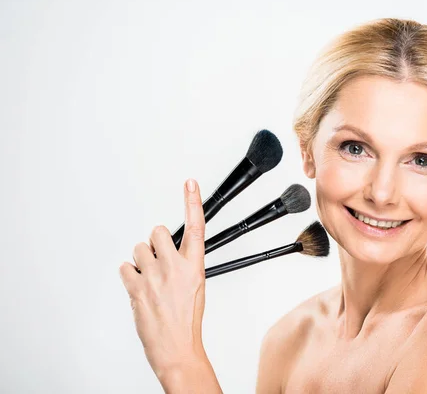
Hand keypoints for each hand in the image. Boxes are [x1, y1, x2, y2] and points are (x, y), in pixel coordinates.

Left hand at [120, 178, 207, 378]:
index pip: (196, 227)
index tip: (190, 184)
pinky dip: (128, 275)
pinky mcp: (136, 289)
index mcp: (194, 266)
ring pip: (138, 248)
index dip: (192, 202)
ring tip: (148, 278)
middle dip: (154, 241)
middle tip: (157, 259)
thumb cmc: (187, 321)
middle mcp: (175, 267)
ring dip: (140, 260)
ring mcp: (154, 277)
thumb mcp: (196, 288)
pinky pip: (124, 268)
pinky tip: (137, 287)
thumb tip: (169, 253)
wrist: (177, 348)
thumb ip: (184, 266)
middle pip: (157, 231)